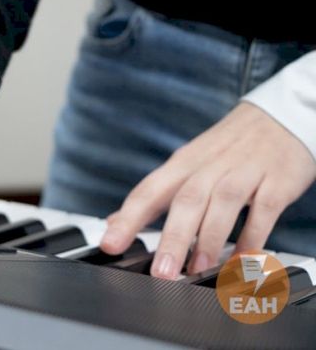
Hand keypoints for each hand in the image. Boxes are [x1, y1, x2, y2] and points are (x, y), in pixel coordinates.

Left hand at [100, 102, 315, 278]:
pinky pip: (263, 210)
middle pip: (186, 200)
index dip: (127, 218)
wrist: (279, 118)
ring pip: (222, 204)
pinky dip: (253, 236)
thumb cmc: (226, 148)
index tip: (110, 244)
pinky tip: (243, 260)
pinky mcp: (276, 180)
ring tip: (197, 270)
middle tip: (161, 272)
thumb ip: (153, 195)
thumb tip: (114, 221)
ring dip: (209, 239)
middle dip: (172, 238)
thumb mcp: (186, 164)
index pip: (148, 191)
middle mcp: (209, 166)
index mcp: (182, 164)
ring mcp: (244, 172)